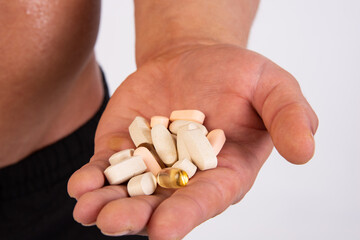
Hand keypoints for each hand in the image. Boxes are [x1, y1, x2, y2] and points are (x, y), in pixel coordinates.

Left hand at [67, 44, 317, 238]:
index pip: (206, 198)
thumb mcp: (273, 87)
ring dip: (108, 204)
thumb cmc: (239, 75)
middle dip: (137, 216)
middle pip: (161, 204)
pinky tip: (81, 185)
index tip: (164, 232)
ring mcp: (151, 165)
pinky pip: (107, 168)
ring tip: (89, 211)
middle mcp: (186, 177)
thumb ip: (290, 116)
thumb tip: (304, 151)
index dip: (187, 215)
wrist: (196, 59)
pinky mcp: (124, 148)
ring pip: (128, 193)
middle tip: (113, 223)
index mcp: (224, 171)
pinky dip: (93, 178)